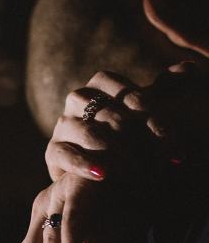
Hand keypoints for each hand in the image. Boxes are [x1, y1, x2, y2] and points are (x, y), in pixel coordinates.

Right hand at [46, 63, 207, 181]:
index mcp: (100, 85)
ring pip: (86, 131)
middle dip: (136, 137)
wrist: (98, 167)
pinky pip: (64, 154)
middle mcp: (78, 99)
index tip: (172, 138)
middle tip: (159, 157)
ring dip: (112, 150)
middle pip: (108, 113)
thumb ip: (164, 90)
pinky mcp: (53, 150)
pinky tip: (104, 175)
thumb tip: (190, 68)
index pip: (125, 92)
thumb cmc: (125, 134)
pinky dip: (83, 164)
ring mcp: (63, 124)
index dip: (150, 113)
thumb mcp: (144, 112)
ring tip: (135, 168)